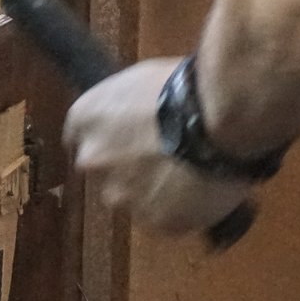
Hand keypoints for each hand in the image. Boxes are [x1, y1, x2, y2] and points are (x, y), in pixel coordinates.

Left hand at [63, 58, 252, 235]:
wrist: (221, 119)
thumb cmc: (187, 88)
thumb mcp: (143, 79)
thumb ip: (126, 105)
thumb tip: (134, 114)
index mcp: (85, 118)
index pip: (79, 136)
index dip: (107, 139)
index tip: (126, 140)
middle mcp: (92, 160)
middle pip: (105, 171)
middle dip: (130, 168)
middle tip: (167, 157)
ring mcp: (121, 194)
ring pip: (135, 199)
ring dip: (156, 192)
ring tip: (194, 174)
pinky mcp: (154, 221)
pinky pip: (167, 219)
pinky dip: (182, 211)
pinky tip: (205, 191)